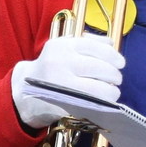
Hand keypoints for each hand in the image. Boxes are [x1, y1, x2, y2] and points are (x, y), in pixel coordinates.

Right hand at [10, 34, 124, 128]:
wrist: (25, 90)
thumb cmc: (51, 67)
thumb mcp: (63, 48)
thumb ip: (87, 43)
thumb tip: (111, 44)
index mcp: (61, 46)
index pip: (94, 47)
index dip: (112, 56)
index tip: (120, 63)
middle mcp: (59, 62)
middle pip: (99, 68)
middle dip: (114, 75)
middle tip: (116, 79)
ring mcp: (60, 84)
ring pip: (98, 89)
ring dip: (111, 91)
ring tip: (112, 91)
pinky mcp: (62, 103)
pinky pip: (91, 103)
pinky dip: (103, 103)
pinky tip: (104, 101)